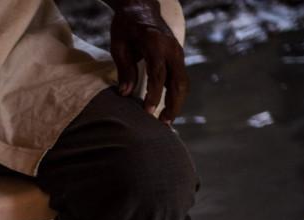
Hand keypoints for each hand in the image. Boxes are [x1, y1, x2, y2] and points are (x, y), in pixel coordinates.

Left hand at [109, 0, 188, 124]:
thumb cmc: (126, 27)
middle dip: (172, 104)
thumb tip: (125, 94)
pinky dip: (176, 94)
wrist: (140, 7)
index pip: (159, 74)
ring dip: (177, 102)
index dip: (155, 95)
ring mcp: (178, 52)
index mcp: (156, 44)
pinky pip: (180, 78)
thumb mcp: (119, 46)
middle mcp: (172, 48)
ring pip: (183, 82)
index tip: (148, 112)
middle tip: (163, 124)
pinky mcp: (178, 56)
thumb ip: (125, 69)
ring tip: (166, 121)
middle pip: (178, 81)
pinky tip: (167, 108)